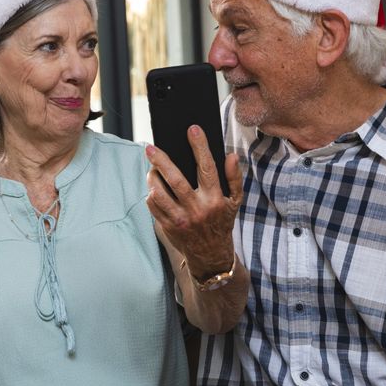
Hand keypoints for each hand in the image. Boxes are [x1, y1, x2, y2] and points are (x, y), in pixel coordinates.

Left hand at [145, 126, 242, 277]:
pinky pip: (153, 207)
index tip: (192, 129)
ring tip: (151, 169)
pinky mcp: (169, 227)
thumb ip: (234, 178)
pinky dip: (151, 194)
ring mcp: (181, 220)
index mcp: (215, 199)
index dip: (200, 146)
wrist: (211, 256)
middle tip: (150, 147)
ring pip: (159, 194)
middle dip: (162, 161)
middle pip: (176, 180)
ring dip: (152, 178)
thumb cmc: (222, 223)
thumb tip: (230, 156)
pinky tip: (154, 188)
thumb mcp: (235, 202)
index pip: (207, 168)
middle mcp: (197, 209)